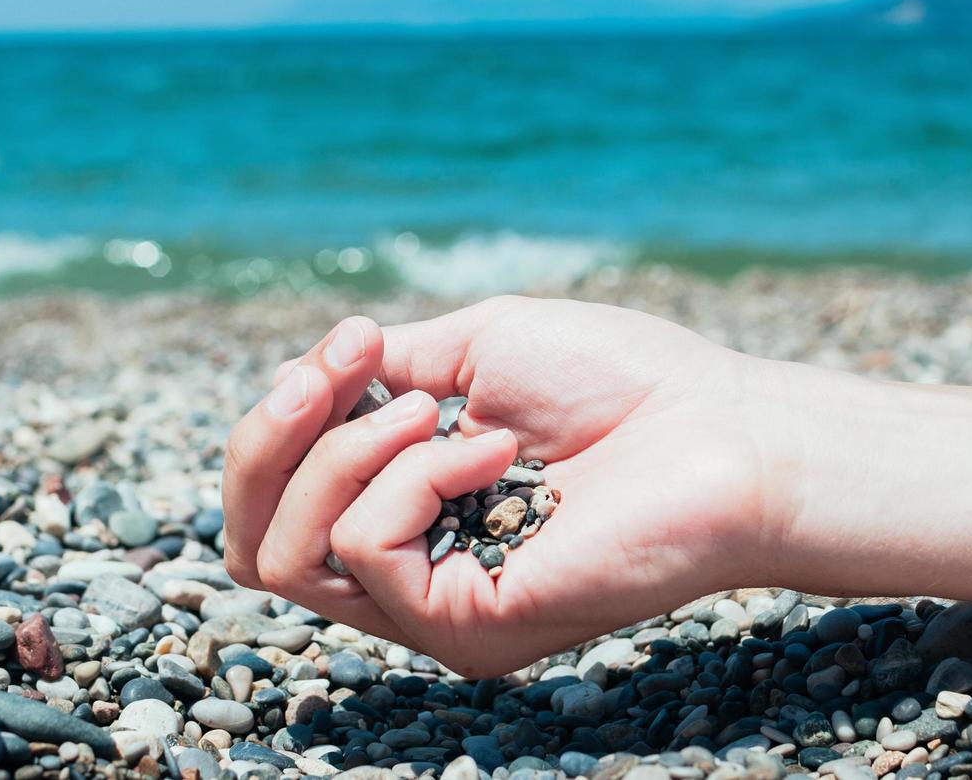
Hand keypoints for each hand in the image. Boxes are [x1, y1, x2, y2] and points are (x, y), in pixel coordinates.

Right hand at [222, 296, 799, 676]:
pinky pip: (372, 553)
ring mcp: (434, 608)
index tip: (352, 343)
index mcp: (403, 507)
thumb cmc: (619, 381)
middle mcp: (406, 569)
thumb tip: (297, 380)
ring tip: (440, 413)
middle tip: (334, 374)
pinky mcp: (468, 627)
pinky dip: (417, 478)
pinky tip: (493, 452)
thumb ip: (384, 372)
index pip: (272, 500)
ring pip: (291, 553)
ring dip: (350, 451)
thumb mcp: (475, 349)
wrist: (721, 429)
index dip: (279, 415)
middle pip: (250, 544)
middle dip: (266, 441)